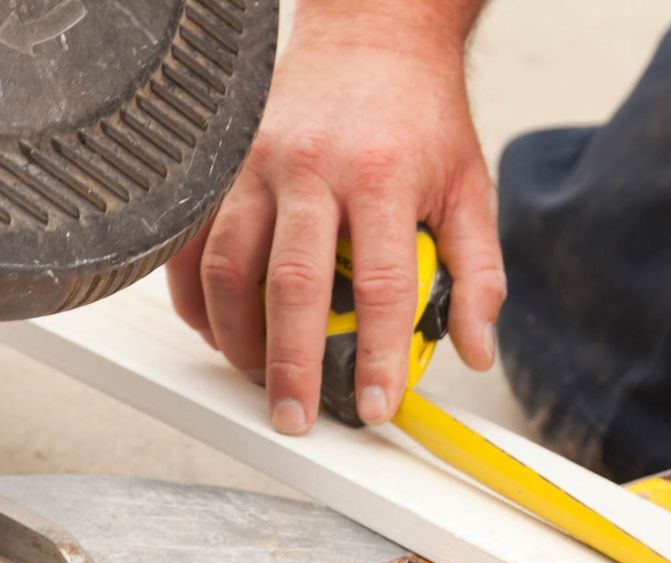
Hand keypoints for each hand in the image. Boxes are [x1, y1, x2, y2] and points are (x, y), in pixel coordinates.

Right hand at [165, 16, 503, 433]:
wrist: (372, 37)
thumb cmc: (419, 117)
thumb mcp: (468, 189)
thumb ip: (478, 273)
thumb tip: (475, 349)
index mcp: (382, 177)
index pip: (380, 284)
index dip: (378, 355)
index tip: (377, 405)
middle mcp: (313, 168)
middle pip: (291, 283)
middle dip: (290, 364)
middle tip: (296, 417)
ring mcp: (257, 163)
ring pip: (227, 264)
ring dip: (236, 335)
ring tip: (255, 380)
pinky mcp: (224, 162)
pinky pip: (192, 240)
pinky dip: (195, 294)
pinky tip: (214, 329)